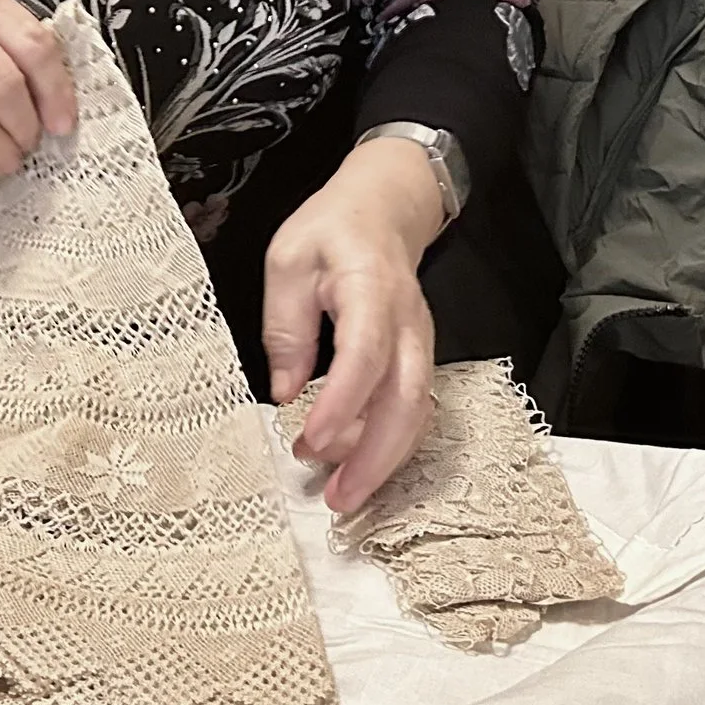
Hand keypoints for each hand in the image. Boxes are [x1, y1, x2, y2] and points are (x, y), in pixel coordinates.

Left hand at [261, 138, 445, 511]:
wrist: (384, 207)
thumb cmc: (332, 230)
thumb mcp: (287, 261)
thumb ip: (286, 327)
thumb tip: (284, 393)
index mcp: (370, 287)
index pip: (364, 354)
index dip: (341, 403)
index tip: (310, 440)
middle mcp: (408, 322)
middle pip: (406, 399)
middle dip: (374, 456)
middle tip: (336, 497)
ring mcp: (420, 343)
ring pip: (417, 413)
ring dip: (382, 460)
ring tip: (339, 492)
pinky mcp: (417, 359)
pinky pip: (414, 410)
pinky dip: (390, 445)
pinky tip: (355, 465)